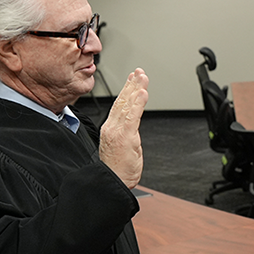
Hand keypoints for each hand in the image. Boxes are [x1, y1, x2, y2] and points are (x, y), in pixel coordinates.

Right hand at [100, 69, 148, 188]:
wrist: (111, 182)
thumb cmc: (117, 169)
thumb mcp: (122, 146)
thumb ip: (126, 133)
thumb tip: (132, 126)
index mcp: (111, 128)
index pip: (120, 104)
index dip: (127, 90)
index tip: (133, 78)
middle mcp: (112, 126)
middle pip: (123, 100)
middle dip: (132, 84)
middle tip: (139, 71)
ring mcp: (117, 131)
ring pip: (127, 105)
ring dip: (136, 89)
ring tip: (142, 77)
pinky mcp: (124, 137)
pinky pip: (132, 116)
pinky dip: (138, 103)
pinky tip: (142, 93)